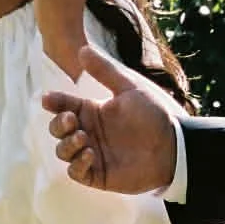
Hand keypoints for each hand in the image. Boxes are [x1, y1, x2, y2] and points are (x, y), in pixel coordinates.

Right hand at [42, 42, 177, 191]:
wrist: (176, 145)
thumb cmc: (156, 113)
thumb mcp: (129, 87)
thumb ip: (105, 70)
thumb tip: (82, 49)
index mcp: (94, 111)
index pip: (64, 105)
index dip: (53, 102)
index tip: (48, 99)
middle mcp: (91, 132)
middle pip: (58, 129)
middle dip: (58, 124)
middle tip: (72, 120)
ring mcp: (93, 154)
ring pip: (63, 151)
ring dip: (67, 144)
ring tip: (83, 138)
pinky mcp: (100, 174)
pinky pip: (76, 172)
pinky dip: (77, 164)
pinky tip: (90, 154)